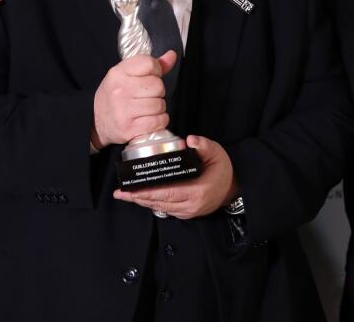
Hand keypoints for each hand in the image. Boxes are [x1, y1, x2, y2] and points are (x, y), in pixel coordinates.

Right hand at [91, 51, 175, 148]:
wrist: (95, 122)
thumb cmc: (114, 96)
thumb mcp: (125, 75)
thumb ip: (150, 65)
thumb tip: (171, 56)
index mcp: (118, 73)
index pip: (149, 64)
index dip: (156, 70)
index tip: (151, 76)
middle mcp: (119, 90)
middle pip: (158, 86)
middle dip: (158, 92)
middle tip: (147, 96)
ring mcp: (123, 110)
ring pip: (160, 105)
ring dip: (158, 108)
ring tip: (147, 109)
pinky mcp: (129, 128)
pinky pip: (158, 121)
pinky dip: (159, 121)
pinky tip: (149, 119)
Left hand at [112, 135, 237, 219]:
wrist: (233, 188)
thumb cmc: (223, 169)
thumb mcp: (216, 153)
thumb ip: (203, 145)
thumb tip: (189, 140)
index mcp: (198, 191)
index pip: (168, 193)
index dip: (148, 193)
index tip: (131, 190)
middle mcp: (191, 206)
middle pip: (160, 203)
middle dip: (138, 198)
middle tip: (120, 193)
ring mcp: (188, 212)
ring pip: (161, 208)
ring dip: (143, 201)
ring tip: (125, 195)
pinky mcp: (186, 214)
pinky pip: (165, 209)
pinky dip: (152, 203)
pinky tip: (141, 197)